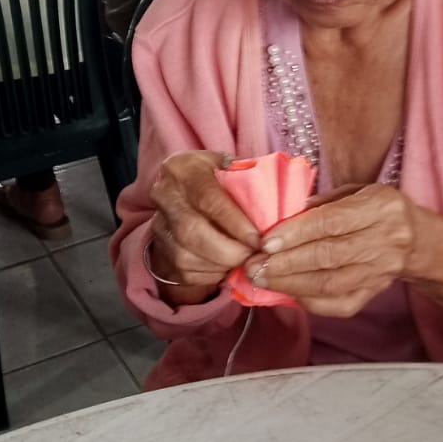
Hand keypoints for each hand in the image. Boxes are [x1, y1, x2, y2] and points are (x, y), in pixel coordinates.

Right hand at [149, 150, 259, 297]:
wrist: (187, 199)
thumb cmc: (219, 182)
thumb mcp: (231, 169)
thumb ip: (250, 179)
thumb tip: (283, 199)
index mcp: (183, 167)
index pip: (207, 197)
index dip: (234, 221)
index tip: (259, 239)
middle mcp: (164, 194)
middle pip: (192, 230)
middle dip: (229, 249)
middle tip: (255, 256)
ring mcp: (159, 225)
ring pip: (187, 256)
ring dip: (222, 264)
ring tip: (246, 263)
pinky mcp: (161, 252)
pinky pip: (187, 272)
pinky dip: (213, 274)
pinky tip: (229, 268)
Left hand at [243, 184, 416, 316]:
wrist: (417, 241)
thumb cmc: (377, 211)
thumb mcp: (358, 191)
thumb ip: (323, 203)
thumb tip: (283, 217)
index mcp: (380, 207)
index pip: (332, 222)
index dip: (296, 233)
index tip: (266, 241)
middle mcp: (385, 241)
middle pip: (329, 256)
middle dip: (286, 262)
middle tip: (254, 265)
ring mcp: (381, 271)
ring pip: (331, 283)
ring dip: (290, 284)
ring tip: (261, 279)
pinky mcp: (374, 293)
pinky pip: (339, 304)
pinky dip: (310, 301)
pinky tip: (287, 293)